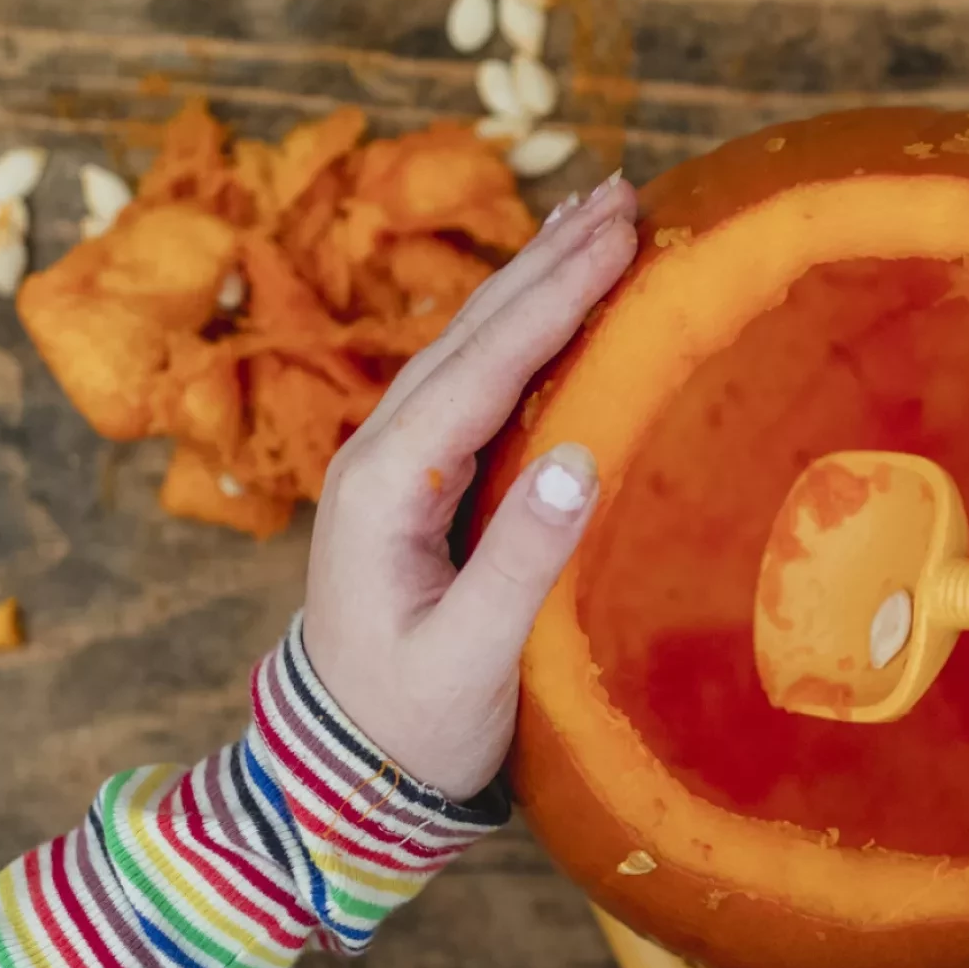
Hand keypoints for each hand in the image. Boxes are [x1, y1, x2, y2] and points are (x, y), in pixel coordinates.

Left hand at [301, 175, 637, 798]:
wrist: (343, 777)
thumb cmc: (409, 729)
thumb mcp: (469, 662)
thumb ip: (520, 565)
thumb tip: (579, 460)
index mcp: (386, 487)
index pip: (482, 366)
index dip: (554, 294)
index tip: (620, 232)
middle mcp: (381, 456)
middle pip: (473, 332)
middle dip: (549, 257)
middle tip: (625, 190)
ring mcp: (397, 465)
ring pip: (472, 346)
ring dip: (536, 278)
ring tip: (597, 215)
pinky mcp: (421, 484)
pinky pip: (478, 381)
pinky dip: (525, 327)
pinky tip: (560, 302)